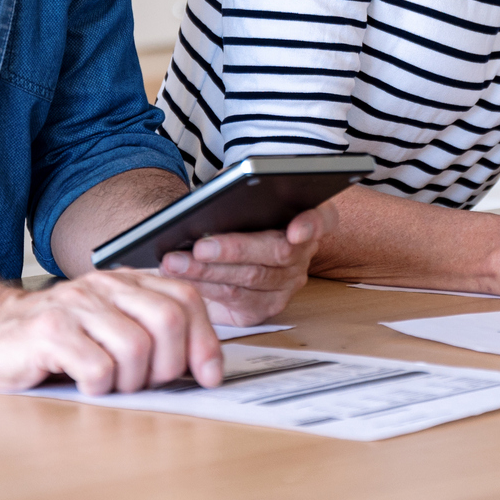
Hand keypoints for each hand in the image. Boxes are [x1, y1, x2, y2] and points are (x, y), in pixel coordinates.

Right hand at [0, 269, 222, 394]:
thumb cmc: (54, 340)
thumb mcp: (109, 328)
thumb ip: (152, 335)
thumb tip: (205, 368)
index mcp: (126, 283)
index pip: (185, 299)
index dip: (205, 341)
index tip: (209, 376)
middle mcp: (104, 287)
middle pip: (168, 321)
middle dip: (170, 365)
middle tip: (148, 384)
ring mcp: (75, 306)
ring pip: (137, 347)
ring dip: (132, 380)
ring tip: (111, 386)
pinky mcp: (48, 332)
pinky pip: (97, 367)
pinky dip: (100, 387)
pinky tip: (85, 386)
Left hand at [156, 206, 331, 324]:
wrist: (217, 242)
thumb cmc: (229, 211)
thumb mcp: (233, 193)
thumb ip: (234, 192)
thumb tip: (217, 196)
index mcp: (308, 216)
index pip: (323, 218)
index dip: (312, 224)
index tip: (296, 230)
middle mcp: (303, 253)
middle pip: (277, 253)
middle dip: (235, 250)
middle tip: (200, 247)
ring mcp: (286, 284)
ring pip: (251, 279)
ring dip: (209, 271)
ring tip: (176, 262)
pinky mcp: (265, 307)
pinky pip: (236, 300)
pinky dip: (206, 288)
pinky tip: (182, 278)